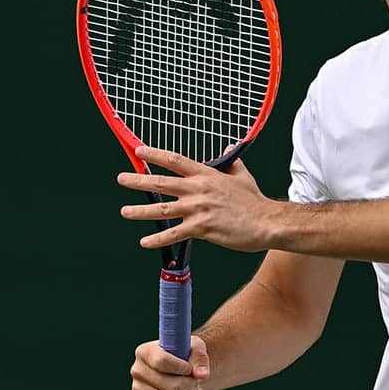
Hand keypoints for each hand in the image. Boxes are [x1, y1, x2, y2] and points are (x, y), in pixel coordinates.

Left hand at [116, 145, 276, 251]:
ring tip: (125, 211)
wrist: (266, 222)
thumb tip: (228, 147)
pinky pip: (175, 234)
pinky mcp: (202, 228)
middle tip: (122, 179)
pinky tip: (145, 242)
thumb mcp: (242, 175)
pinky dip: (158, 239)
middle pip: (162, 183)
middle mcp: (198, 190)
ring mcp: (198, 210)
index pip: (175, 161)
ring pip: (163, 210)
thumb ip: (231, 162)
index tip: (138, 151)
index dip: (155, 155)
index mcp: (207, 175)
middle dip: (138, 180)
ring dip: (141, 211)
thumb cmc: (254, 201)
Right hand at [129, 335, 210, 389]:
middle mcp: (137, 371)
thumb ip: (200, 358)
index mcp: (145, 352)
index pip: (162, 362)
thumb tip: (202, 375)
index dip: (182, 368)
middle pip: (172, 386)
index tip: (191, 370)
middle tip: (198, 382)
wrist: (176, 370)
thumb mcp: (194, 349)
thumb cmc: (185, 356)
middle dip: (192, 386)